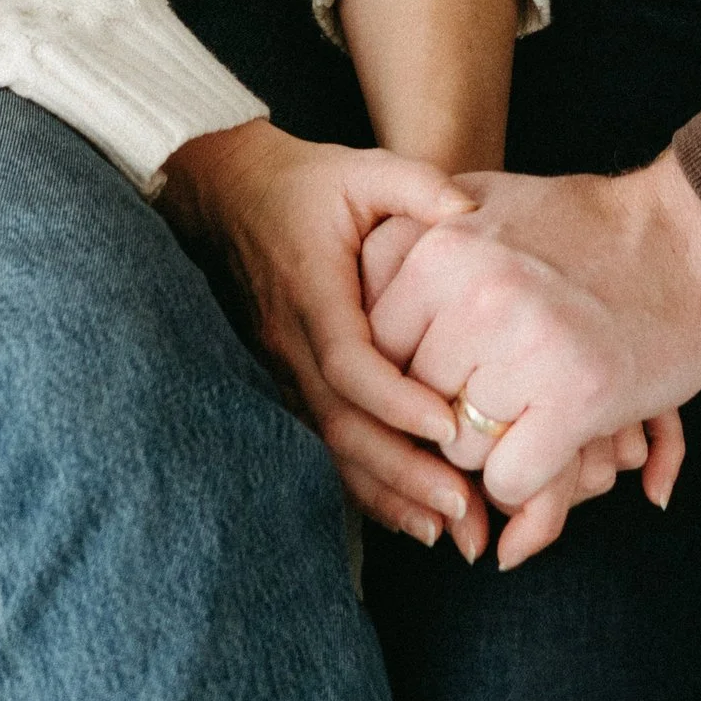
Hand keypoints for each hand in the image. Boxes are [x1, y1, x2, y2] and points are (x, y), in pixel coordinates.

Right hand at [159, 123, 482, 549]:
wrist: (230, 194)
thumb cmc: (307, 183)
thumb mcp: (363, 169)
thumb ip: (417, 185)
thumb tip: (470, 214)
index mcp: (314, 294)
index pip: (350, 363)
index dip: (397, 401)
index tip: (449, 428)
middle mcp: (293, 346)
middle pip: (344, 427)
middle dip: (404, 474)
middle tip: (465, 510)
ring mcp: (285, 372)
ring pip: (332, 450)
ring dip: (389, 494)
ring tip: (448, 531)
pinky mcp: (289, 386)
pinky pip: (325, 447)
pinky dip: (366, 487)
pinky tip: (410, 519)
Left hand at [366, 152, 700, 527]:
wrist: (697, 240)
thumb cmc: (590, 227)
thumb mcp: (490, 200)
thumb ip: (418, 232)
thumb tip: (361, 270)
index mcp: (440, 242)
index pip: (376, 345)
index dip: (414, 364)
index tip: (457, 354)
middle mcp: (474, 288)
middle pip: (417, 401)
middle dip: (454, 408)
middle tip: (508, 382)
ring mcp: (524, 342)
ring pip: (460, 449)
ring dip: (494, 445)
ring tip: (540, 399)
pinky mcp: (575, 396)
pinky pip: (507, 480)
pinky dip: (527, 482)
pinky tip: (559, 434)